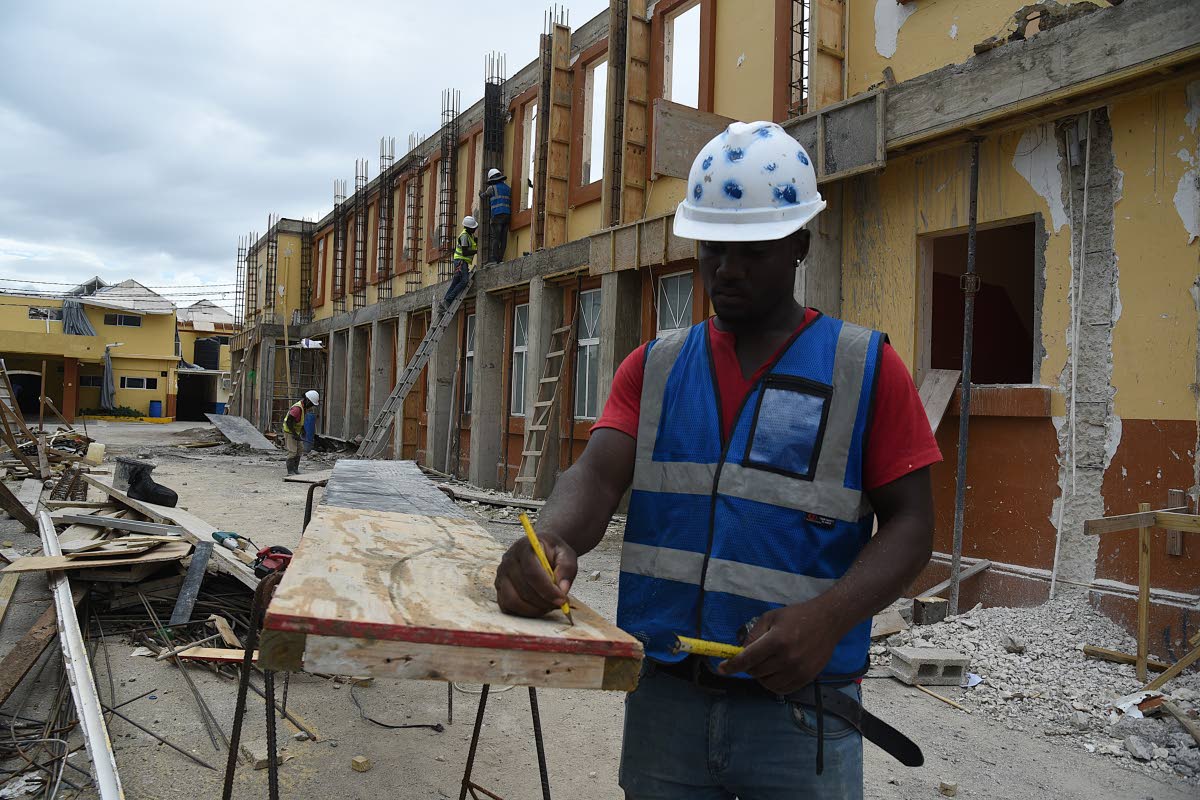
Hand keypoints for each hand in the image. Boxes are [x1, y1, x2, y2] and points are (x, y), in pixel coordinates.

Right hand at [494, 533, 577, 617]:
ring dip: (533, 609)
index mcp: (524, 548)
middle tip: (559, 604)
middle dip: (544, 602)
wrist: (542, 549)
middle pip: (523, 589)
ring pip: (512, 601)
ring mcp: (501, 575)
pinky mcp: (499, 588)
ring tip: (548, 605)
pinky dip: (523, 612)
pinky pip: (507, 606)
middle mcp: (508, 561)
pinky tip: (537, 606)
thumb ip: (566, 569)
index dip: (547, 590)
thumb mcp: (566, 554)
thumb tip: (562, 589)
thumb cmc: (553, 552)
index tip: (562, 600)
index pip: (532, 572)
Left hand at [716, 599, 842, 693]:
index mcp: (776, 641)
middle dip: (748, 666)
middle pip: (756, 672)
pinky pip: (782, 689)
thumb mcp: (770, 618)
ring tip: (764, 664)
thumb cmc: (796, 617)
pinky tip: (774, 673)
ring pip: (767, 683)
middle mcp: (787, 658)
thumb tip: (741, 652)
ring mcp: (798, 670)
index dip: (732, 666)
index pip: (748, 659)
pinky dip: (772, 684)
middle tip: (751, 658)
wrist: (828, 621)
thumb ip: (754, 635)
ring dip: (760, 676)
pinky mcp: (806, 678)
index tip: (721, 669)